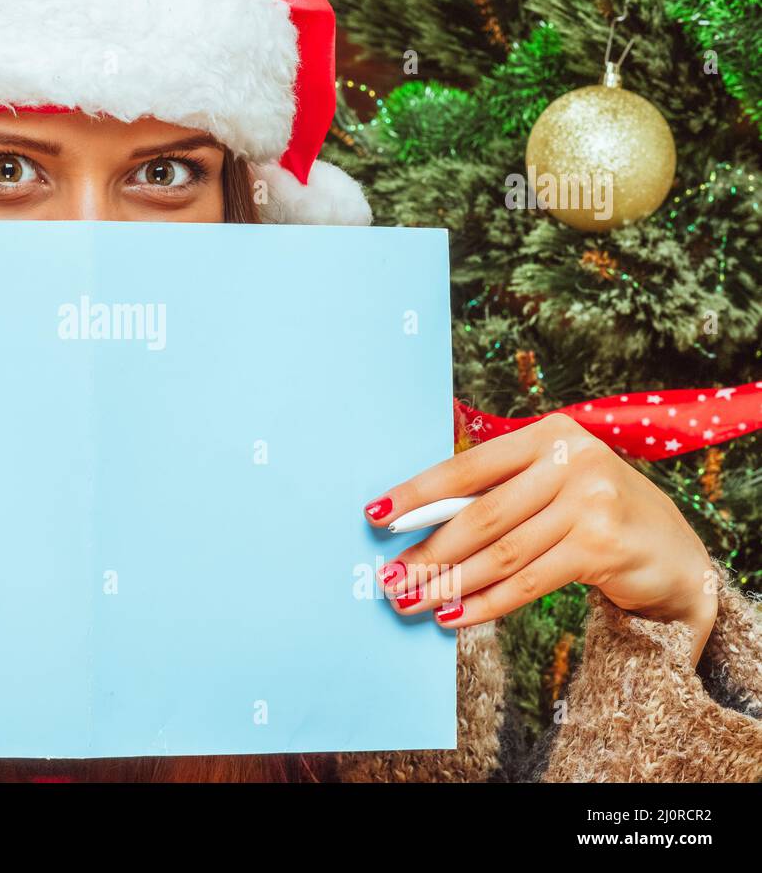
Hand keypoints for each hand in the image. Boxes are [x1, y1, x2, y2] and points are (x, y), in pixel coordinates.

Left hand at [364, 413, 717, 665]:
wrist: (675, 554)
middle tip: (389, 577)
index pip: (467, 467)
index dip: (417, 494)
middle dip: (427, 551)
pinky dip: (484, 602)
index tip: (375, 517)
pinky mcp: (602, 545)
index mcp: (547, 435)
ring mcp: (591, 501)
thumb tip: (414, 525)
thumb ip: (494, 495)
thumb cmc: (593, 514)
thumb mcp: (548, 488)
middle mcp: (571, 460)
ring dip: (449, 582)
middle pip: (480, 514)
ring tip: (411, 601)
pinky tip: (452, 616)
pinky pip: (527, 581)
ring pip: (500, 552)